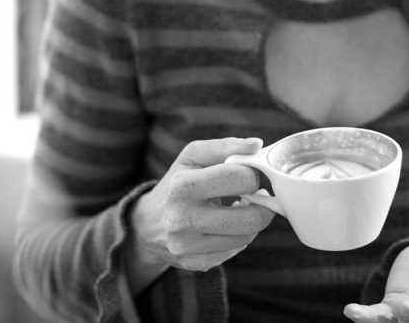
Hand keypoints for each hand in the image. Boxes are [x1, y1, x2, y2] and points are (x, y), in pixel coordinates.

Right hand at [124, 138, 273, 290]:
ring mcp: (187, 245)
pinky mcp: (193, 263)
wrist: (146, 223)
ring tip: (240, 209)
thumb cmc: (177, 182)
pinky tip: (226, 226)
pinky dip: (237, 238)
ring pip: (246, 237)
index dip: (252, 175)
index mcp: (183, 186)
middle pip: (251, 218)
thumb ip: (225, 146)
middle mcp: (182, 218)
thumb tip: (257, 145)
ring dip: (251, 221)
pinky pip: (233, 251)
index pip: (241, 179)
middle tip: (257, 196)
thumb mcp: (193, 156)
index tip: (248, 175)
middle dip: (262, 205)